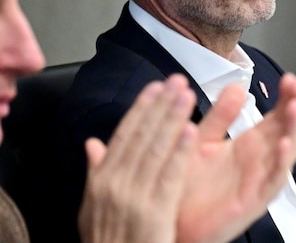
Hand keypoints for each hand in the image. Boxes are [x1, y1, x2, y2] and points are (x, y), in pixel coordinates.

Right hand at [78, 74, 197, 242]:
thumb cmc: (109, 240)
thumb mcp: (92, 207)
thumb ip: (96, 171)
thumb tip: (92, 143)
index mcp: (101, 180)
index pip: (124, 135)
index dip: (141, 108)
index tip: (155, 87)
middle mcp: (115, 184)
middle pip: (141, 136)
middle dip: (160, 105)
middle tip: (177, 81)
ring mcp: (134, 198)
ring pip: (156, 149)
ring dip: (172, 119)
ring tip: (186, 95)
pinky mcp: (154, 212)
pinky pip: (169, 177)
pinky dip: (180, 153)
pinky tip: (191, 132)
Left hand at [176, 72, 295, 242]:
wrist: (169, 221)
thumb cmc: (184, 185)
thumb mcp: (201, 140)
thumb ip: (220, 116)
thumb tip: (237, 86)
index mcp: (249, 145)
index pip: (277, 116)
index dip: (286, 97)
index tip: (290, 78)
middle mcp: (259, 161)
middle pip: (287, 129)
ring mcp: (259, 179)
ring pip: (286, 152)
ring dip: (293, 129)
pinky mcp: (253, 200)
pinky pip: (273, 181)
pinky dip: (281, 162)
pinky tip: (283, 144)